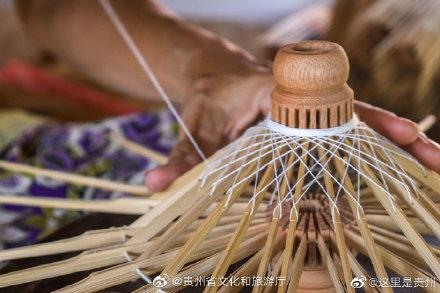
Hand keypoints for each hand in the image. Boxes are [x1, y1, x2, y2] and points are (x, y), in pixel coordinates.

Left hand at [145, 76, 439, 191]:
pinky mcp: (310, 124)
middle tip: (431, 153)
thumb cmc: (207, 99)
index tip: (397, 133)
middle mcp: (299, 99)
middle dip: (392, 133)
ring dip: (393, 142)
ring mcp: (308, 111)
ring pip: (356, 124)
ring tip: (432, 162)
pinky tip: (398, 166)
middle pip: (350, 114)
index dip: (358, 123)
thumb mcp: (193, 128)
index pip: (319, 109)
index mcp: (273, 94)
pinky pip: (344, 135)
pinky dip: (372, 148)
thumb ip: (181, 157)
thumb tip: (154, 184)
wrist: (213, 76)